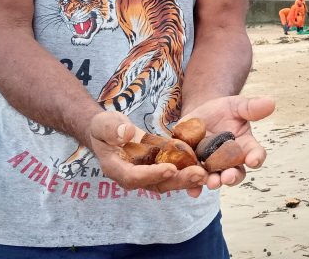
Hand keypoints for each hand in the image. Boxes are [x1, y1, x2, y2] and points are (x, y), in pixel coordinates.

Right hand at [88, 110, 205, 194]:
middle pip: (155, 185)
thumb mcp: (103, 123)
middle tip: (198, 174)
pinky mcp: (156, 170)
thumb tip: (126, 134)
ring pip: (167, 183)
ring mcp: (145, 175)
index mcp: (116, 168)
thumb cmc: (104, 127)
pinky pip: (172, 174)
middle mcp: (131, 177)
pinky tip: (204, 170)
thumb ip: (111, 128)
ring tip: (204, 175)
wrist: (109, 132)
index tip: (170, 168)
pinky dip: (187, 173)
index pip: (134, 176)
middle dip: (177, 181)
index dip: (152, 174)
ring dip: (186, 180)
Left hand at [182, 96, 275, 191]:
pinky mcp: (195, 169)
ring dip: (214, 182)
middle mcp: (231, 162)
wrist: (199, 116)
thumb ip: (251, 107)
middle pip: (236, 173)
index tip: (254, 160)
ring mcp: (213, 167)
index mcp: (246, 147)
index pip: (256, 154)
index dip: (256, 158)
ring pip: (216, 179)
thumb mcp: (236, 105)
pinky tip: (192, 191)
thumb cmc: (223, 111)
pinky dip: (194, 188)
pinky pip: (195, 181)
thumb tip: (271, 102)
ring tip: (211, 183)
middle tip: (227, 177)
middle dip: (232, 177)